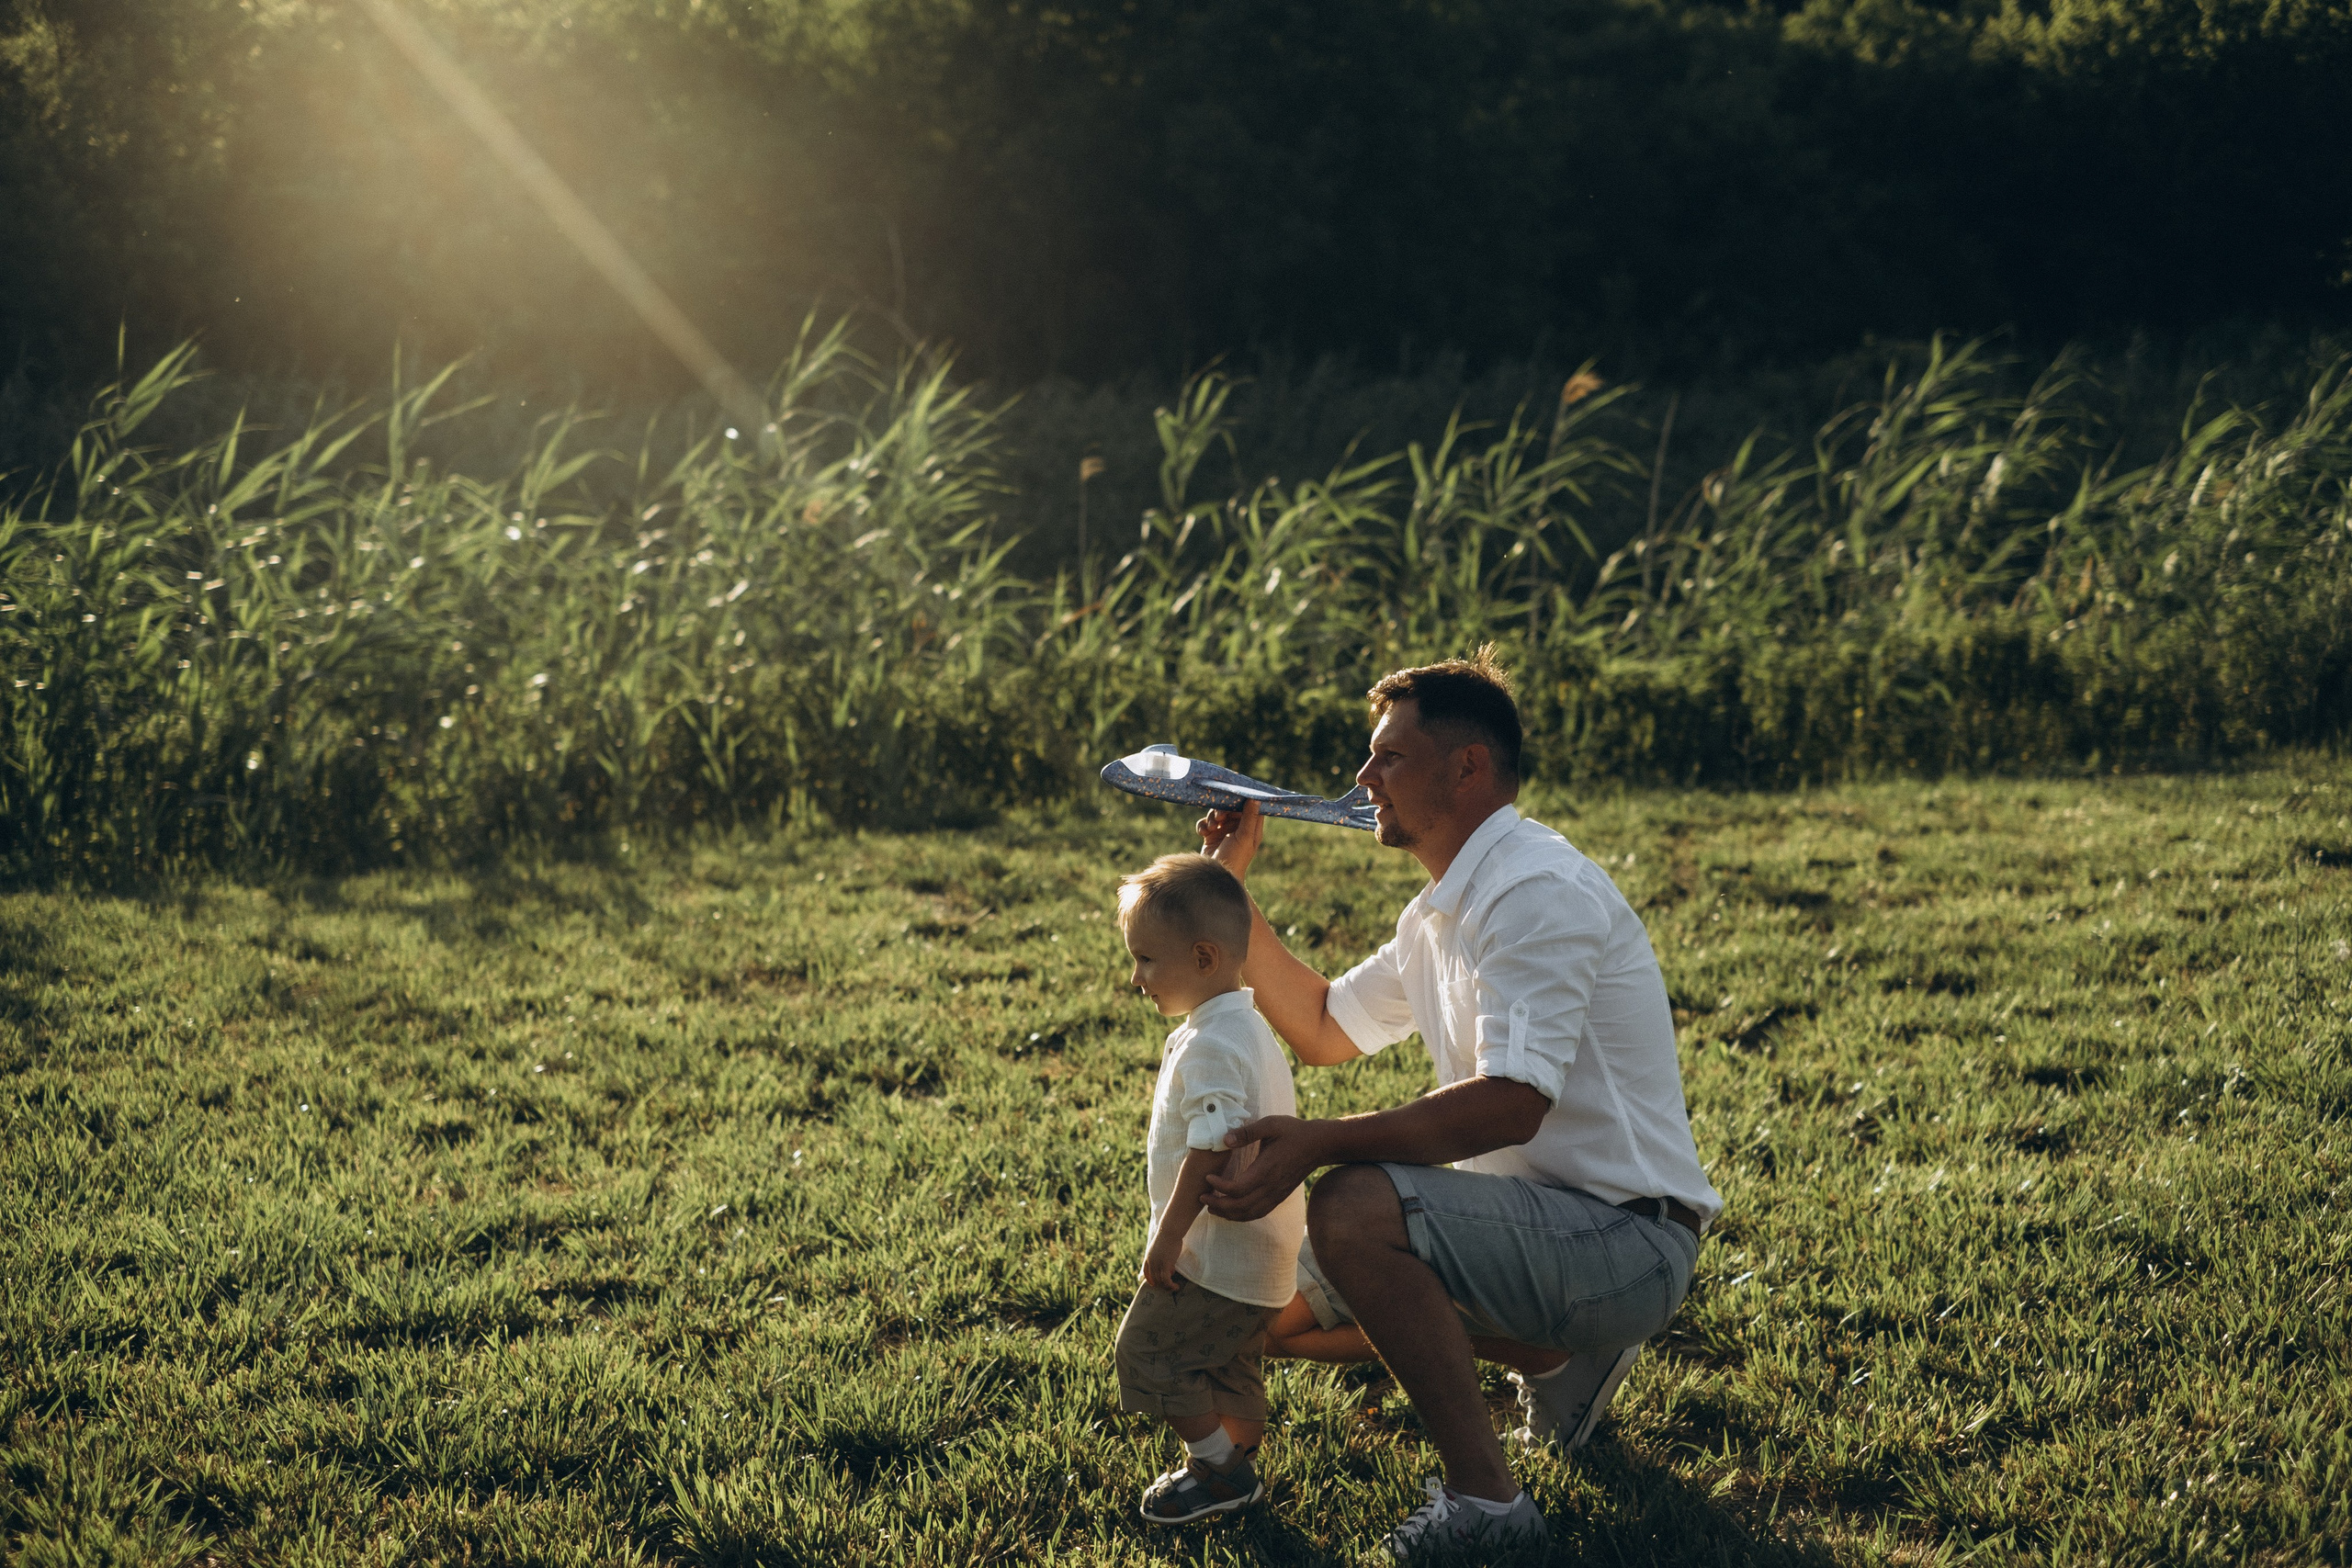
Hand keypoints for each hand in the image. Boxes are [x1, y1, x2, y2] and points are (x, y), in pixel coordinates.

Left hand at [1140, 1232, 1182, 1291]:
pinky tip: (1176, 1286)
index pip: (1146, 1272)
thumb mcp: (1161, 1247)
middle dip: (1161, 1284)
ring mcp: (1157, 1263)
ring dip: (1167, 1287)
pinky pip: (1166, 1280)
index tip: (1156, 1284)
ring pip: (1159, 1281)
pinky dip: (1170, 1285)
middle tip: (1170, 1285)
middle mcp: (1151, 1262)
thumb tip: (1170, 1267)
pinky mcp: (1165, 1264)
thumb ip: (1163, 1257)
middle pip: (1153, 1279)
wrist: (1170, 1230)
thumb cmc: (1169, 1236)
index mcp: (1148, 1257)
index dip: (1151, 1280)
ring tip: (1174, 1287)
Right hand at [1197, 801, 1264, 880]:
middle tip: (1219, 817)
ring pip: (1217, 814)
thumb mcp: (1245, 836)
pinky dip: (1203, 826)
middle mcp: (1238, 829)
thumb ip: (1249, 817)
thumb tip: (1255, 798)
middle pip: (1231, 809)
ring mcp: (1224, 833)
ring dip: (1211, 818)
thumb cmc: (1235, 858)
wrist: (1215, 877)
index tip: (1234, 796)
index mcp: (1251, 829)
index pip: (1250, 808)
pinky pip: (1205, 823)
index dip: (1242, 801)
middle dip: (1223, 810)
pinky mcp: (1211, 837)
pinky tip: (1203, 833)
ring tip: (1211, 828)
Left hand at [1202, 1115, 1330, 1221]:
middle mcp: (1271, 1187)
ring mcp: (1276, 1194)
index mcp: (1266, 1170)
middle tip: (1202, 1196)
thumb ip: (1246, 1132)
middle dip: (1218, 1204)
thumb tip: (1224, 1139)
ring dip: (1228, 1214)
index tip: (1208, 1177)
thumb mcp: (1270, 1124)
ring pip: (1249, 1214)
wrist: (1319, 1145)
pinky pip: (1259, 1213)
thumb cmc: (1293, 1131)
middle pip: (1240, 1207)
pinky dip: (1243, 1216)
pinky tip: (1232, 1210)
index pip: (1238, 1189)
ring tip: (1212, 1207)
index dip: (1219, 1187)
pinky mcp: (1280, 1196)